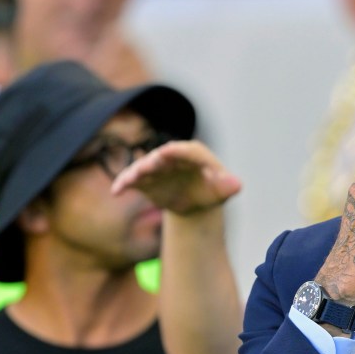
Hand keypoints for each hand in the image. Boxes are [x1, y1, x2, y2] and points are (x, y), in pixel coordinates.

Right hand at [111, 140, 241, 215]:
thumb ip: (228, 186)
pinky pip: (132, 180)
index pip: (187, 151)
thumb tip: (238, 185)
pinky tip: (116, 191)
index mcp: (194, 154)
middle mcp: (172, 157)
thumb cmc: (211, 191)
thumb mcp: (222, 190)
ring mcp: (156, 167)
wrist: (195, 202)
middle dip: (155, 161)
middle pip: (162, 157)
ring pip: (144, 167)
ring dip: (137, 172)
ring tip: (131, 179)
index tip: (168, 152)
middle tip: (149, 165)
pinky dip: (124, 184)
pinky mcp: (144, 180)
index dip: (178, 152)